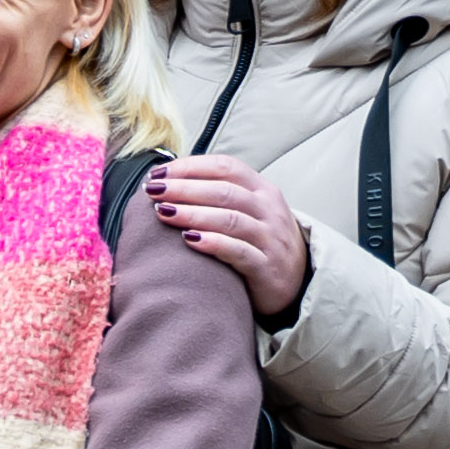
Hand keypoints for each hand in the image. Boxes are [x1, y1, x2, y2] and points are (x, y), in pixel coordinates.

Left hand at [146, 154, 311, 318]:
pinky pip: (238, 251)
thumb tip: (170, 182)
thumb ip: (218, 196)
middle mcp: (268, 209)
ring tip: (163, 212)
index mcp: (262, 190)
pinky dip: (213, 243)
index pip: (226, 167)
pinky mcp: (266, 266)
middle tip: (153, 190)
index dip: (191, 167)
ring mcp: (270, 238)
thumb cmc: (260, 242)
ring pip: (230, 219)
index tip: (159, 173)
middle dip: (184, 188)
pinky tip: (189, 240)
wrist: (296, 281)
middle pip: (224, 191)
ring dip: (192, 214)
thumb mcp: (248, 212)